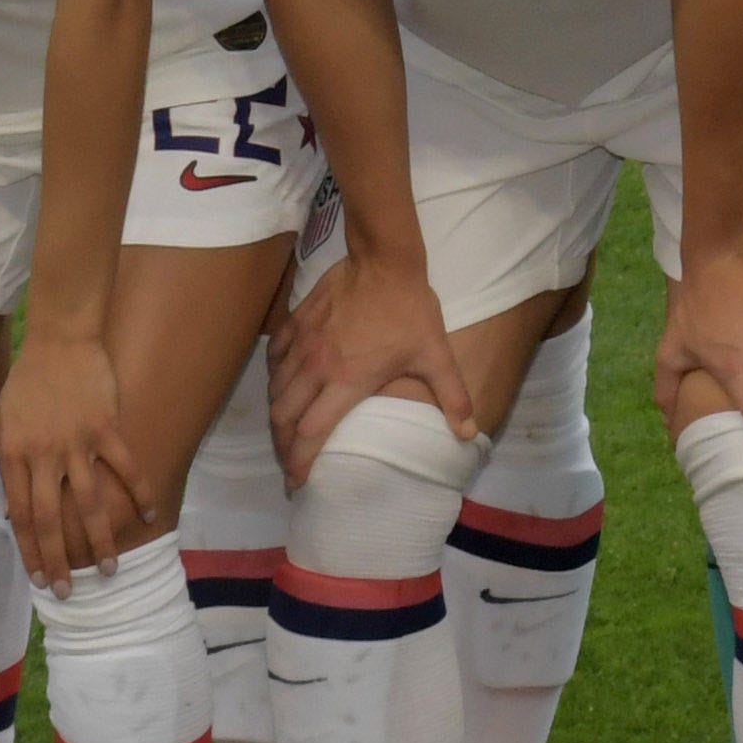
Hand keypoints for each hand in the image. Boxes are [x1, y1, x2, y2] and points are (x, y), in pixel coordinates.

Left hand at [0, 325, 147, 582]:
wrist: (59, 338)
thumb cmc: (27, 381)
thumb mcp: (1, 420)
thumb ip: (6, 462)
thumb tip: (9, 507)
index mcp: (14, 454)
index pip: (20, 514)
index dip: (30, 550)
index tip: (40, 577)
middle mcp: (44, 454)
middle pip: (51, 518)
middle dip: (60, 559)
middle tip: (69, 590)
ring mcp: (77, 441)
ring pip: (88, 502)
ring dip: (99, 538)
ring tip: (110, 568)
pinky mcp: (106, 426)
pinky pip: (125, 466)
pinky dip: (139, 492)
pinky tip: (150, 514)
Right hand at [270, 246, 475, 478]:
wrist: (384, 260)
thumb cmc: (410, 310)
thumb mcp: (436, 354)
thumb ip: (453, 396)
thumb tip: (468, 433)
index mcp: (346, 381)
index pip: (311, 433)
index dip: (300, 462)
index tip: (297, 482)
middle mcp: (316, 367)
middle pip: (284, 418)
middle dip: (282, 446)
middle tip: (290, 460)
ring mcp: (302, 344)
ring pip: (275, 390)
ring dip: (277, 415)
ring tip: (285, 430)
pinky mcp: (296, 323)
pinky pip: (274, 358)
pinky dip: (274, 377)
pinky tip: (283, 384)